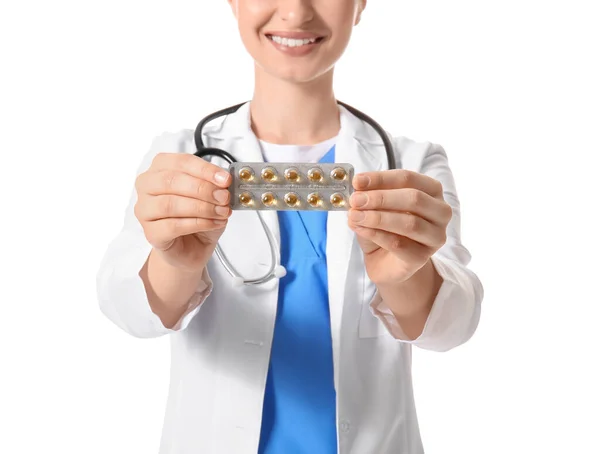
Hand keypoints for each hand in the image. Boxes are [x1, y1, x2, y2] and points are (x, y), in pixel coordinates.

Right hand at [134, 152, 231, 270]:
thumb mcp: (212, 197)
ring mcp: (144, 210)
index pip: (181, 162)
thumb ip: (216, 186)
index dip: (205, 170)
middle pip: (171, 181)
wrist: (192, 248)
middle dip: (203, 189)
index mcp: (160, 168)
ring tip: (221, 212)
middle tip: (224, 197)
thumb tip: (225, 182)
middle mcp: (147, 186)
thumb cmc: (198, 217)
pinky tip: (213, 223)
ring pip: (170, 204)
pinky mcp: (150, 233)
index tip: (225, 179)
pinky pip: (173, 226)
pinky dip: (198, 223)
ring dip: (202, 207)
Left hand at [347, 170, 452, 285]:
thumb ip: (368, 196)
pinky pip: (399, 244)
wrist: (385, 262)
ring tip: (354, 216)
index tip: (357, 181)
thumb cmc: (383, 229)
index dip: (381, 178)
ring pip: (409, 223)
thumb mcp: (374, 207)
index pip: (408, 178)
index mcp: (431, 191)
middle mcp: (440, 212)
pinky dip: (376, 234)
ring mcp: (435, 237)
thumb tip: (357, 189)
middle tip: (355, 200)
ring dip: (377, 218)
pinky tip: (359, 229)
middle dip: (380, 198)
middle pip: (414, 199)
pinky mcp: (422, 258)